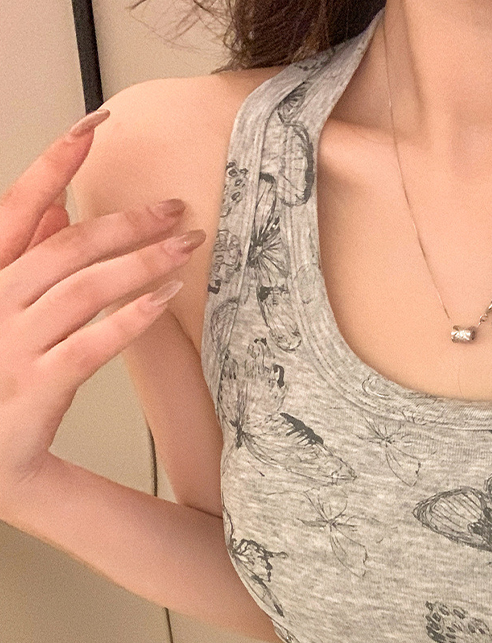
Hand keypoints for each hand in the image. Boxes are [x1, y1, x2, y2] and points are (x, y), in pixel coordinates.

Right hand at [0, 108, 206, 505]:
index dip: (55, 162)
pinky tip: (165, 297)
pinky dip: (131, 316)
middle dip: (128, 221)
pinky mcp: (38, 383)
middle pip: (68, 246)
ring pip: (86, 288)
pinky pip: (92, 342)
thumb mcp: (1, 302)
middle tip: (177, 209)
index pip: (18, 206)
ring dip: (142, 262)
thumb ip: (26, 254)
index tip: (95, 125)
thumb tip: (59, 205)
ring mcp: (12, 343)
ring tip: (187, 248)